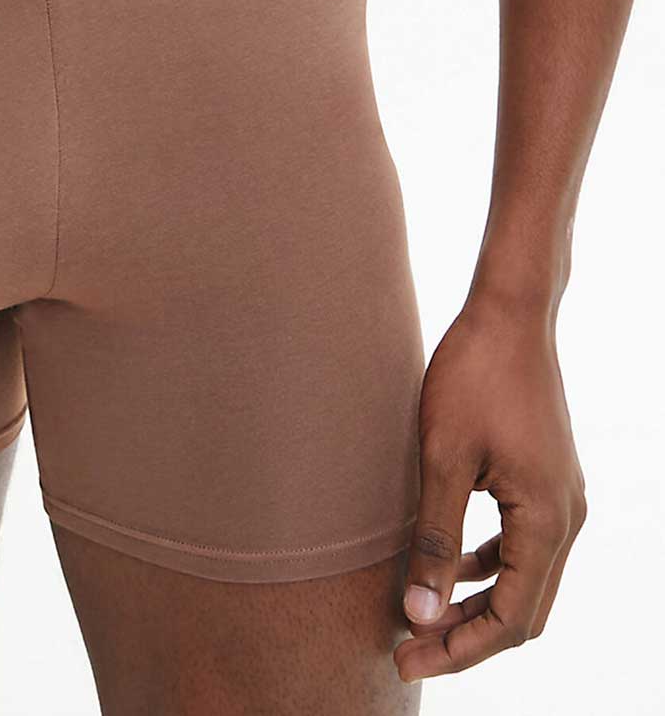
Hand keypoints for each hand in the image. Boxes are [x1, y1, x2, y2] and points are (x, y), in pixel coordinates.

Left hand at [395, 294, 586, 681]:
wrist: (509, 313)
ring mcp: (562, 497)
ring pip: (524, 578)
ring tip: (421, 615)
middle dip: (466, 636)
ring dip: (476, 602)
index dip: (459, 649)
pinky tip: (447, 563)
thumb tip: (420, 615)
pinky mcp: (546, 478)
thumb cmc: (473, 374)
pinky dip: (487, 565)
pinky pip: (522, 544)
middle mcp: (567, 517)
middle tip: (407, 653)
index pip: (511, 619)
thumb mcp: (443, 457)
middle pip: (523, 609)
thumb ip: (434, 539)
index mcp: (548, 520)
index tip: (407, 661)